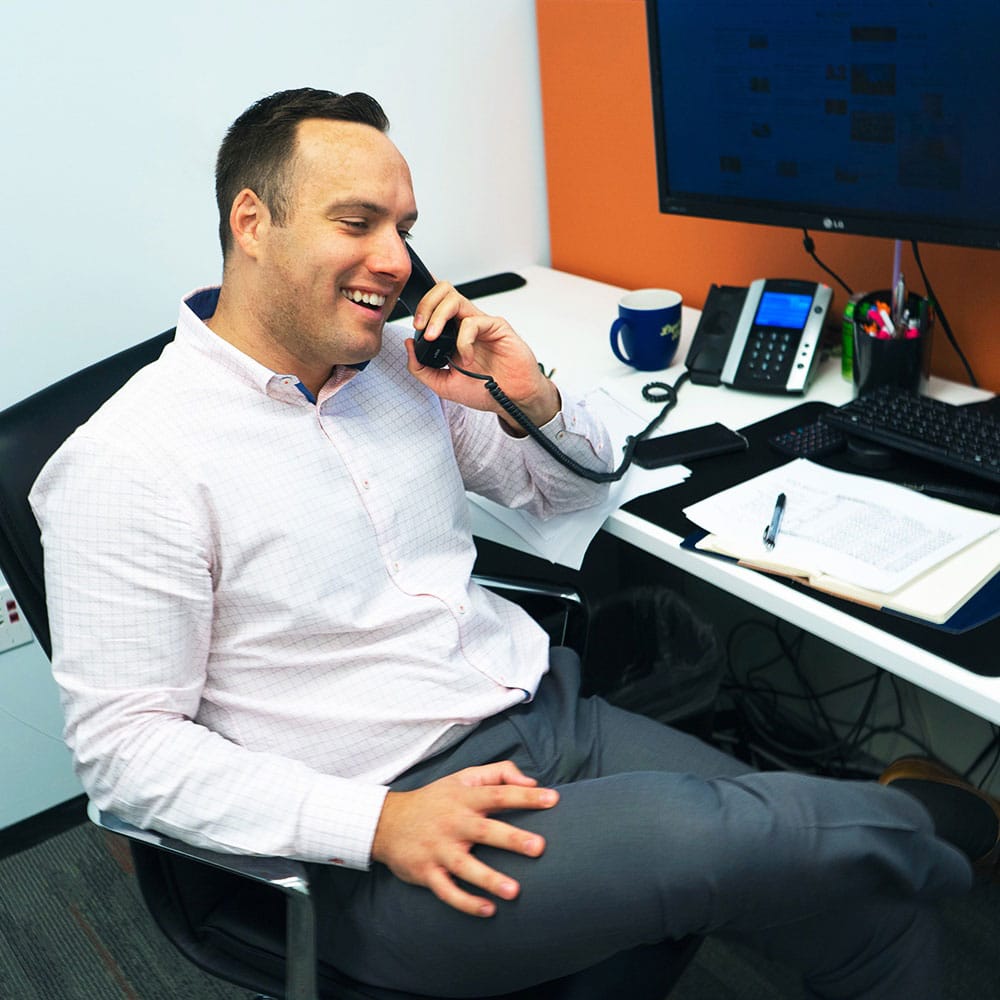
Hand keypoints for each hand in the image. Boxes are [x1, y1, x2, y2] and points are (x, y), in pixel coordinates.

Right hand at [371, 760, 558, 916]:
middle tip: (539, 848)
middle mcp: (453, 823)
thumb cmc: (437, 800)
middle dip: (511, 839)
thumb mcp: (463, 778)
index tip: (553, 800)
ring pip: (465, 866)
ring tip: (514, 891)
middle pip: (485, 830)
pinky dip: (465, 902)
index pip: (498, 794)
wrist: (387, 822)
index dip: (525, 796)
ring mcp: (439, 849)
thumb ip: (499, 773)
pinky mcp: (426, 872)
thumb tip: (532, 782)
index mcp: (465, 798)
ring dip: (489, 879)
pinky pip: (446, 890)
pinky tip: (488, 910)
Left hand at [405, 281, 560, 431]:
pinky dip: (463, 340)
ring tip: (434, 337)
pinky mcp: (496, 326)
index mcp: (452, 334)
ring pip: (455, 298)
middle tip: (420, 327)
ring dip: (438, 316)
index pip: (434, 305)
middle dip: (426, 305)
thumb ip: (421, 369)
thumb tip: (408, 344)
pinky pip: (473, 321)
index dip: (421, 308)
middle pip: (442, 292)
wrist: (512, 400)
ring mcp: (480, 323)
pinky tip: (467, 358)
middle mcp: (465, 324)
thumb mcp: (443, 385)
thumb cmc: (485, 391)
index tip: (415, 328)